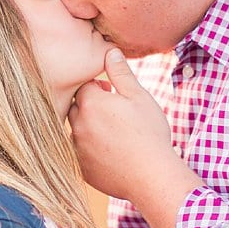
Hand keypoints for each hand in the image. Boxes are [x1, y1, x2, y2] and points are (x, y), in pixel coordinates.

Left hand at [68, 49, 178, 199]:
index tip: (111, 92)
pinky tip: (110, 153)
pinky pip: (80, 154)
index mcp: (90, 104)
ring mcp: (76, 148)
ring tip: (113, 133)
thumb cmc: (149, 133)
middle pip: (76, 108)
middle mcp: (77, 125)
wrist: (151, 175)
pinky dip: (90, 151)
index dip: (98, 88)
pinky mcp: (81, 168)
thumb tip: (109, 52)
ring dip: (89, 128)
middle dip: (90, 106)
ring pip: (77, 131)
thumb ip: (121, 74)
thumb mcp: (139, 97)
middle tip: (113, 112)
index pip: (83, 87)